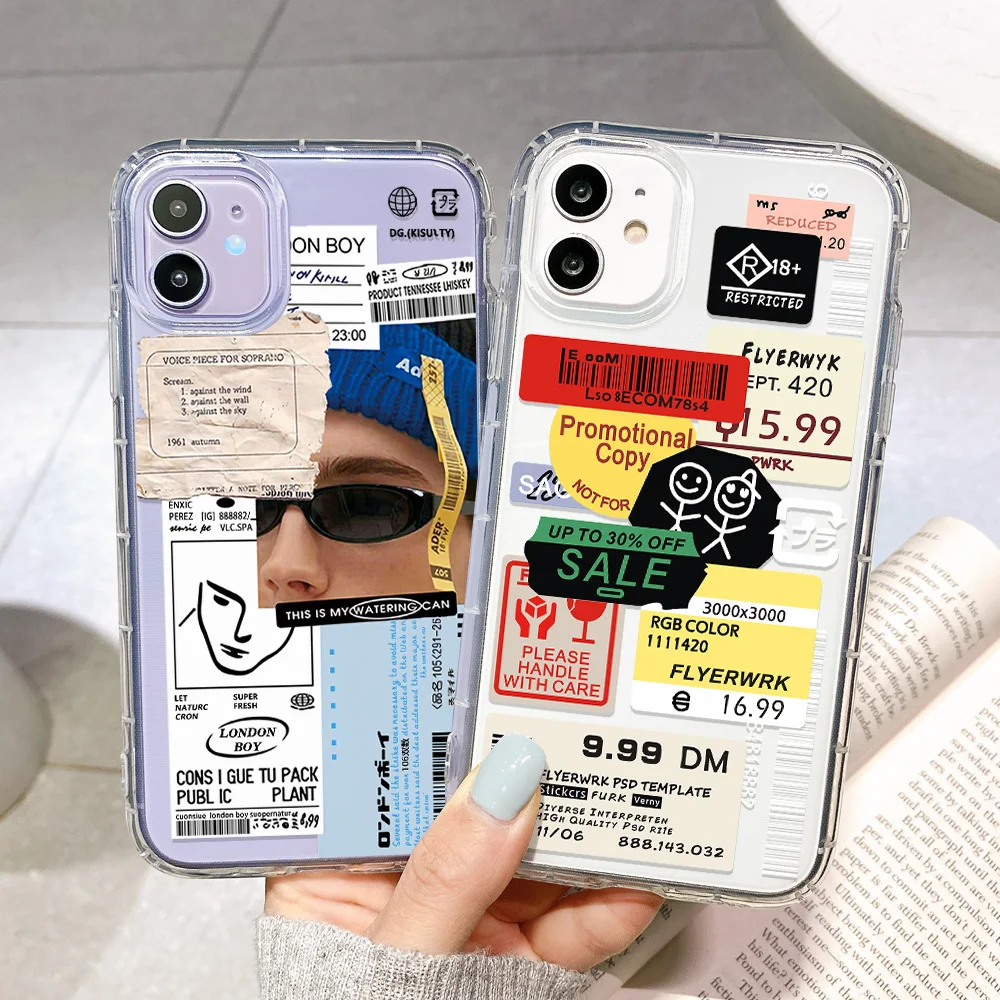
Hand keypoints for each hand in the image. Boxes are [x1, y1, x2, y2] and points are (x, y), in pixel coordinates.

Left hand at [265, 734, 660, 969]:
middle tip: (575, 719)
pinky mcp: (517, 958)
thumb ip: (447, 879)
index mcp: (338, 872)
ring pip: (533, 854)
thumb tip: (503, 782)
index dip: (431, 717)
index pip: (383, 771)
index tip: (484, 672)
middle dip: (528, 766)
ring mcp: (468, 918)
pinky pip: (569, 923)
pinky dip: (607, 904)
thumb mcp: (390, 970)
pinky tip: (638, 875)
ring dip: (581, 825)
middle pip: (473, 803)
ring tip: (624, 780)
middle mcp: (405, 883)